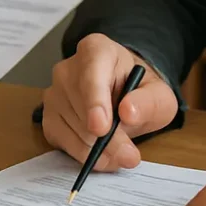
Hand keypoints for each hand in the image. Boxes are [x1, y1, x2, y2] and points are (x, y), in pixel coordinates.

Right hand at [42, 34, 178, 170]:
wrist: (124, 97)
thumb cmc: (138, 91)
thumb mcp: (158, 95)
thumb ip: (149, 102)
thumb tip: (128, 113)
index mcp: (96, 50)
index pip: (91, 74)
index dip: (95, 102)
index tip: (102, 128)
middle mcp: (68, 68)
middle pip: (82, 109)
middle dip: (107, 139)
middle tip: (130, 155)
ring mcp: (54, 93)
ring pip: (73, 129)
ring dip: (99, 149)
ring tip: (120, 149)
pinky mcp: (48, 117)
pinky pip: (63, 143)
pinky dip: (85, 155)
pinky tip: (102, 151)